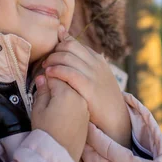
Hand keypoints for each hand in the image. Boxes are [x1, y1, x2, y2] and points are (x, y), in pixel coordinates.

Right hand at [31, 74, 89, 161]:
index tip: (40, 81)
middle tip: (46, 89)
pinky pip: (79, 100)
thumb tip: (42, 78)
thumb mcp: (38, 110)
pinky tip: (63, 108)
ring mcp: (85, 106)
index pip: (55, 75)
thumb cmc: (46, 132)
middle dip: (57, 81)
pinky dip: (71, 99)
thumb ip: (42, 91)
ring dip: (65, 89)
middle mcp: (79, 97)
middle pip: (67, 80)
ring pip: (74, 90)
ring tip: (54, 100)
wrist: (60, 154)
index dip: (45, 76)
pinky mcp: (87, 115)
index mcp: (66, 93)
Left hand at [42, 26, 131, 148]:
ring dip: (52, 60)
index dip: (59, 46)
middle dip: (54, 52)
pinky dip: (56, 71)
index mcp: (97, 59)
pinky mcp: (88, 86)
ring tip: (46, 69)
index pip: (74, 43)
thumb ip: (84, 65)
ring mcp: (93, 73)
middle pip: (69, 46)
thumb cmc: (102, 99)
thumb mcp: (97, 77)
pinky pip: (68, 72)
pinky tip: (49, 75)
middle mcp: (96, 63)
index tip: (51, 55)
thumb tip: (71, 53)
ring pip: (66, 57)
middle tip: (46, 62)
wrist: (116, 119)